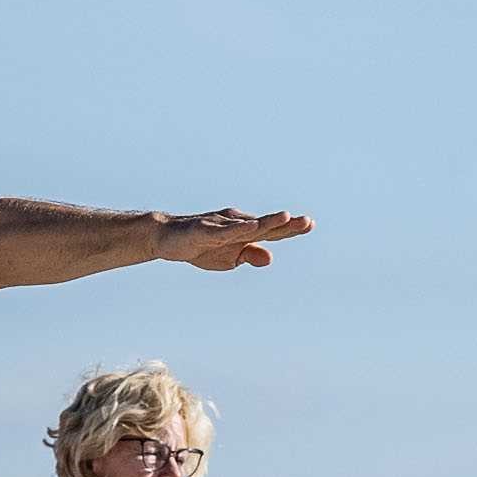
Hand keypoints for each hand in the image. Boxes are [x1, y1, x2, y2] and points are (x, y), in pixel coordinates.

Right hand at [162, 210, 313, 273]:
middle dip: (286, 224)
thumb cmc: (201, 247)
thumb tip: (269, 257)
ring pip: (247, 225)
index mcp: (244, 232)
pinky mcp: (204, 230)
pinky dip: (238, 229)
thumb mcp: (228, 258)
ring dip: (267, 222)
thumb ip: (249, 255)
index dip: (290, 228)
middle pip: (265, 225)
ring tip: (286, 217)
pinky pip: (224, 230)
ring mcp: (221, 225)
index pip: (271, 231)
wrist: (166, 239)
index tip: (310, 224)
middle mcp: (236, 223)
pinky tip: (252, 228)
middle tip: (307, 221)